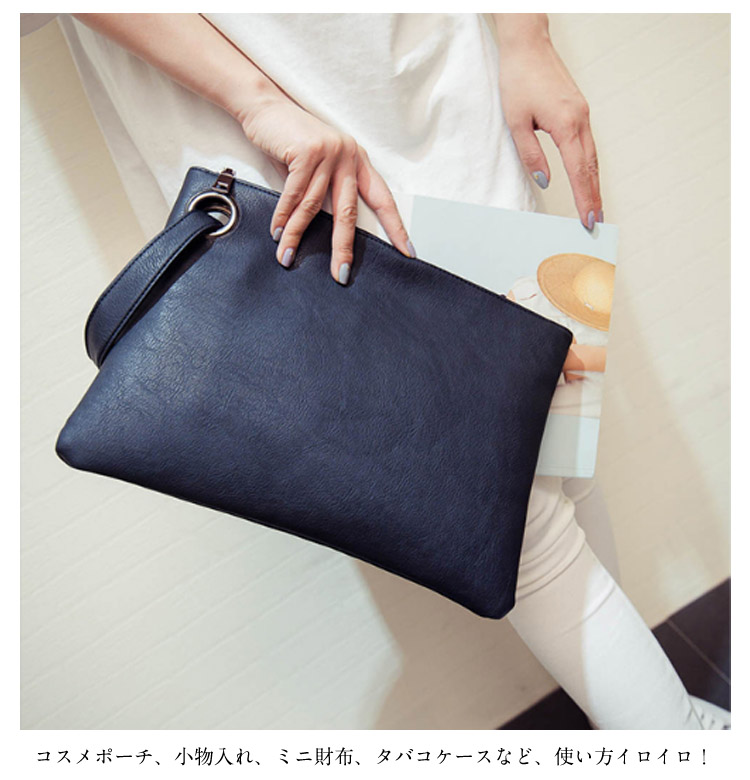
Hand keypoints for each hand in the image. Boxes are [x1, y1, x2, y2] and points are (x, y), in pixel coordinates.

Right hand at [240, 99, 414, 284]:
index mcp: (357, 160)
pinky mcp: (306, 152)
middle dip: (343, 246)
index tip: (407, 251)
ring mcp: (328, 153)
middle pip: (348, 212)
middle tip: (340, 274)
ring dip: (297, 235)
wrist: (264, 104)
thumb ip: (324, 191)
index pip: (382, 198)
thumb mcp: (315, 165)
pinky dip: (283, 217)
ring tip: (287, 257)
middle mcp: (348, 156)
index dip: (395, 227)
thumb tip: (324, 230)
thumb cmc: (289, 139)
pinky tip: (278, 233)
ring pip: (314, 206)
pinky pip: (294, 194)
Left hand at [496, 28, 602, 229]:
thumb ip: (531, 154)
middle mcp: (580, 120)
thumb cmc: (518, 80)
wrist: (527, 46)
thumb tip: (545, 181)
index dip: (584, 198)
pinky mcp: (579, 110)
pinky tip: (586, 178)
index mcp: (566, 125)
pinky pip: (588, 144)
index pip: (578, 171)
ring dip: (593, 183)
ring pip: (592, 156)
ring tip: (593, 207)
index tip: (588, 219)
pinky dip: (589, 166)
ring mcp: (583, 114)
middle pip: (591, 167)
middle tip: (595, 222)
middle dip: (594, 197)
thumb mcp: (516, 122)